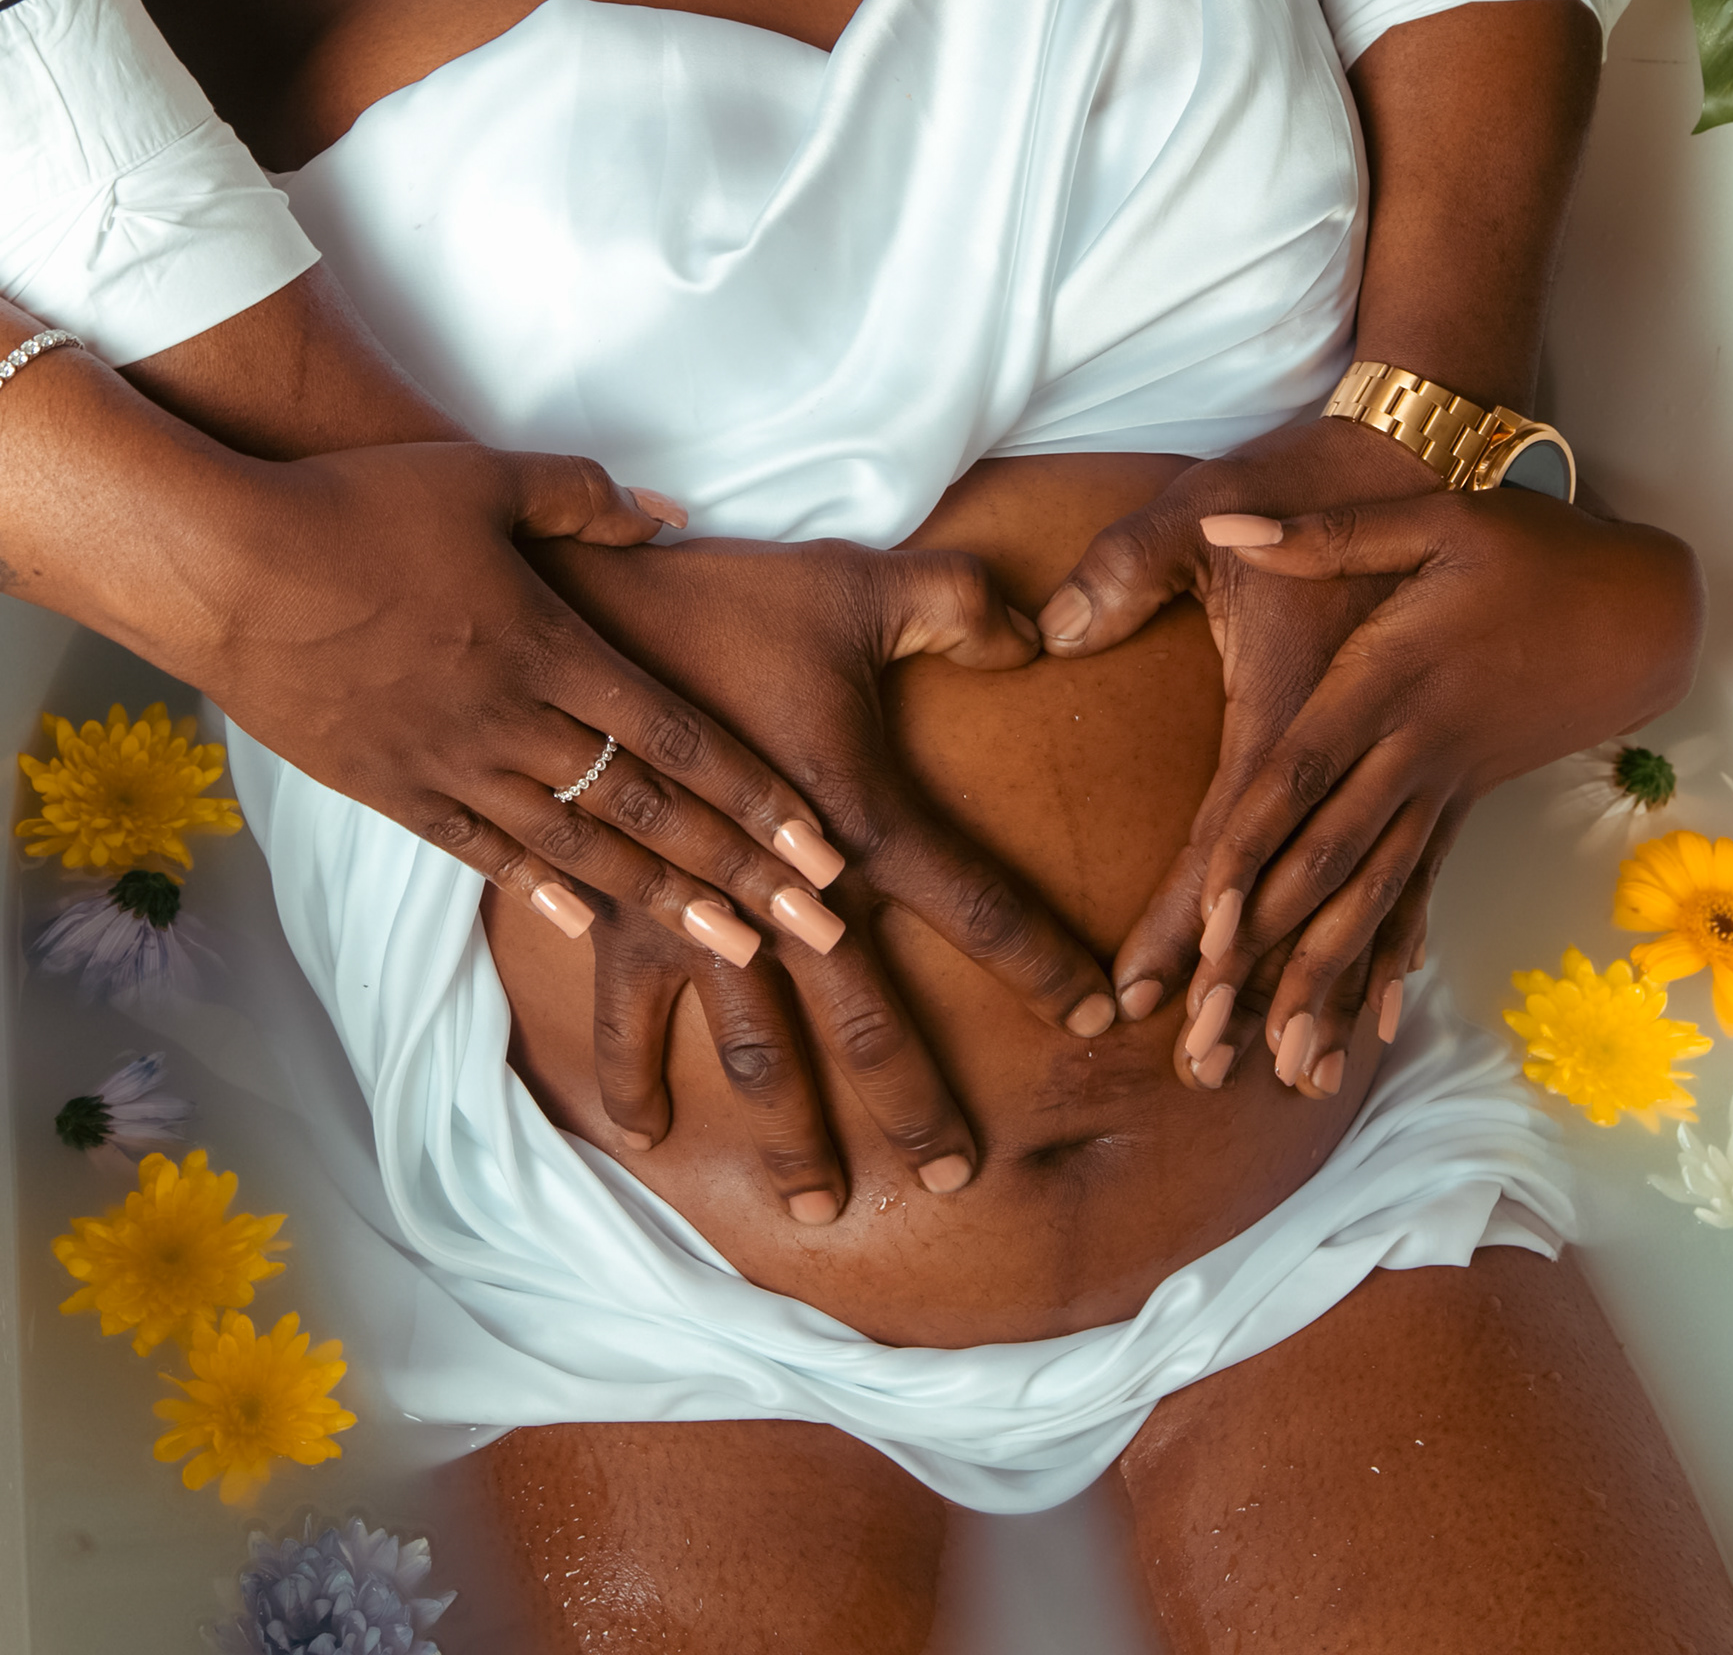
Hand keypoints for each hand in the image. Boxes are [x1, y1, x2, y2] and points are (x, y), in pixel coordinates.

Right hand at [127, 434, 876, 965]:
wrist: (226, 566)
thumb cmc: (359, 507)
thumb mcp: (488, 479)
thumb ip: (587, 502)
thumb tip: (671, 517)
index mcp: (551, 644)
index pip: (678, 735)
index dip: (755, 794)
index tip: (817, 846)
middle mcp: (513, 719)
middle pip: (647, 810)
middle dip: (738, 872)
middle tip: (811, 929)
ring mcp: (450, 763)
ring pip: (578, 847)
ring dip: (661, 899)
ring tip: (730, 946)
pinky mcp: (390, 789)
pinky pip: (481, 853)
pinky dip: (541, 891)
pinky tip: (585, 926)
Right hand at [526, 530, 1120, 1219]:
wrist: (578, 610)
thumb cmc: (725, 595)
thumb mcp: (860, 583)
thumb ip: (961, 606)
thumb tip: (1042, 633)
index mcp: (859, 819)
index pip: (978, 908)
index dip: (1044, 963)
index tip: (1096, 1016)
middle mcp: (786, 893)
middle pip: (871, 1024)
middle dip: (919, 1104)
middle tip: (956, 1177)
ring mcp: (696, 915)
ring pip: (758, 1052)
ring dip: (791, 1133)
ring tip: (821, 1207)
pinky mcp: (617, 910)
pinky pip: (624, 1015)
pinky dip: (632, 1079)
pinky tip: (647, 1136)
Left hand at [1035, 423, 1702, 1094]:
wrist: (1639, 603)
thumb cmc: (1527, 546)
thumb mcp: (1430, 516)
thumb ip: (1322, 532)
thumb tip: (1225, 520)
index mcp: (1391, 679)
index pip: (1301, 772)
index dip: (1252, 842)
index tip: (1203, 916)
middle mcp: (1414, 749)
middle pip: (1328, 860)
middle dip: (1265, 949)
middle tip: (1209, 1026)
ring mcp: (1445, 786)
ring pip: (1372, 897)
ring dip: (1322, 979)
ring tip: (1277, 1064)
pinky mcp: (1464, 803)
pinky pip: (1420, 893)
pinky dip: (1390, 958)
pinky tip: (1368, 1025)